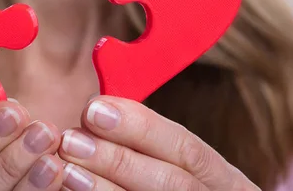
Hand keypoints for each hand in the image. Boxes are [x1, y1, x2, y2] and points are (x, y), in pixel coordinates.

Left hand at [58, 96, 260, 189]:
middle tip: (71, 140)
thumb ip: (148, 146)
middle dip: (118, 158)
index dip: (141, 126)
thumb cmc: (175, 187)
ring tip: (67, 171)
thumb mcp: (178, 167)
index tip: (94, 109)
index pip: (186, 148)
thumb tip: (98, 112)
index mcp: (225, 181)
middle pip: (171, 182)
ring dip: (104, 189)